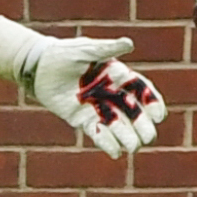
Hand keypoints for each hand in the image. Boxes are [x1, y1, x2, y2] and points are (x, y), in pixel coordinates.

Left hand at [23, 35, 165, 157]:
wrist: (38, 67)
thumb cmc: (63, 53)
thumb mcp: (85, 49)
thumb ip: (106, 49)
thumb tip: (128, 43)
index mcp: (117, 76)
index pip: (141, 90)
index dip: (152, 102)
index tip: (158, 115)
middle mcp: (111, 94)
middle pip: (133, 112)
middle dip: (142, 124)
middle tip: (149, 137)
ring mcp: (97, 108)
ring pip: (118, 125)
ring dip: (127, 137)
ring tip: (133, 147)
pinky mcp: (82, 119)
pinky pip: (97, 132)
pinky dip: (106, 142)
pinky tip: (115, 152)